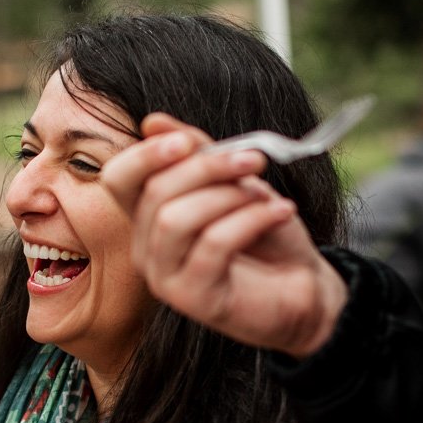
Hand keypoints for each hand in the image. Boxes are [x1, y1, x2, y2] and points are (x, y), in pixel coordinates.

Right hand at [101, 113, 347, 357]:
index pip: (118, 180)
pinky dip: (251, 220)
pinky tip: (280, 212)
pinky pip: (213, 244)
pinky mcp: (194, 300)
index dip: (146, 155)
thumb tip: (153, 122)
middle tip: (253, 160)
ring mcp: (166, 280)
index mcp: (148, 219)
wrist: (304, 287)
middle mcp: (146, 251)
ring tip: (266, 194)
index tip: (189, 141)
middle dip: (207, 168)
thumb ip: (197, 154)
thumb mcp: (234, 183)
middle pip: (154, 193)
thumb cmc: (267, 236)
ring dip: (228, 196)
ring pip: (176, 219)